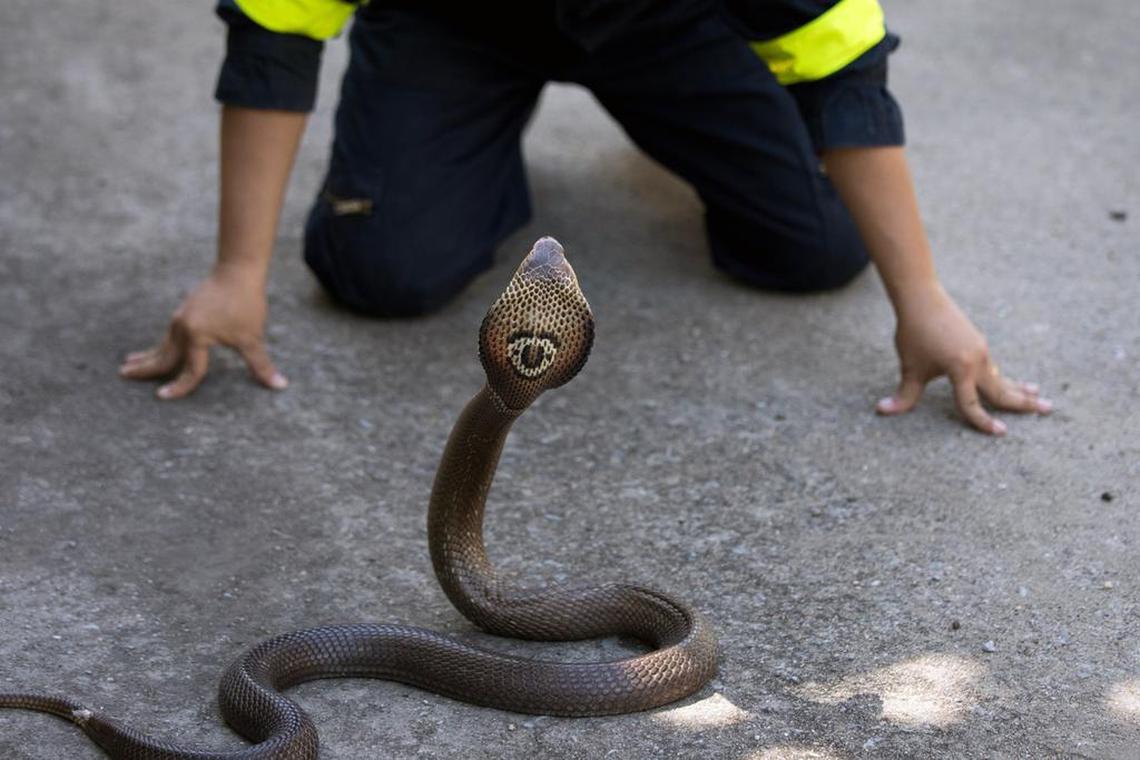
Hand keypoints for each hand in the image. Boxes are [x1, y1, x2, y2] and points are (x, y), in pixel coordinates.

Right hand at [119, 267, 286, 398]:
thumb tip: (280, 386)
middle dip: (145, 369)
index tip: (164, 398)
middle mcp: (183, 328)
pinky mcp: (184, 313)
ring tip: (127, 365)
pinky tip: (152, 351)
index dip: (180, 387)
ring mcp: (180, 319)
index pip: (190, 370)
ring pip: (162, 345)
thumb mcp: (252, 338)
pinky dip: (158, 346)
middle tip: (124, 376)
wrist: (238, 272)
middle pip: (163, 356)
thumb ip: (261, 365)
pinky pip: (168, 336)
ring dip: (146, 357)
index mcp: (197, 336)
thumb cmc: (246, 305)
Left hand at [877, 285, 1050, 434]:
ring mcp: (981, 351)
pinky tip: (1015, 383)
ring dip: (1021, 389)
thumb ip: (904, 394)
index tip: (1000, 433)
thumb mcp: (910, 367)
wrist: (923, 299)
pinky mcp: (978, 344)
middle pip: (1003, 389)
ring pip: (1002, 377)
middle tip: (1049, 410)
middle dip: (1024, 403)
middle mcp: (978, 360)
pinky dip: (1006, 378)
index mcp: (961, 369)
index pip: (971, 403)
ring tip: (1041, 397)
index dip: (982, 421)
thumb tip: (882, 410)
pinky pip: (995, 368)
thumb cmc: (914, 333)